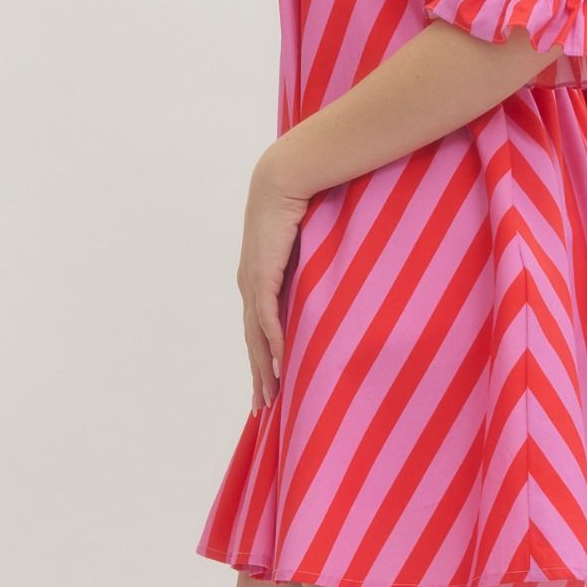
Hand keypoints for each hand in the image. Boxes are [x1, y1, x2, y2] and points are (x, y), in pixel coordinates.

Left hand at [236, 144, 309, 416]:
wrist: (284, 177)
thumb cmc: (300, 204)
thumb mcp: (308, 244)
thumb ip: (315, 265)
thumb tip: (336, 277)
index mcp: (258, 278)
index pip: (258, 329)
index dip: (263, 360)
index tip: (269, 386)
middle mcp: (250, 285)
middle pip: (254, 343)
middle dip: (260, 376)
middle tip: (264, 408)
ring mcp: (253, 282)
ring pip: (256, 338)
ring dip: (264, 370)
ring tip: (270, 399)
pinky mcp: (262, 276)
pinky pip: (267, 319)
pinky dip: (273, 345)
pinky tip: (280, 367)